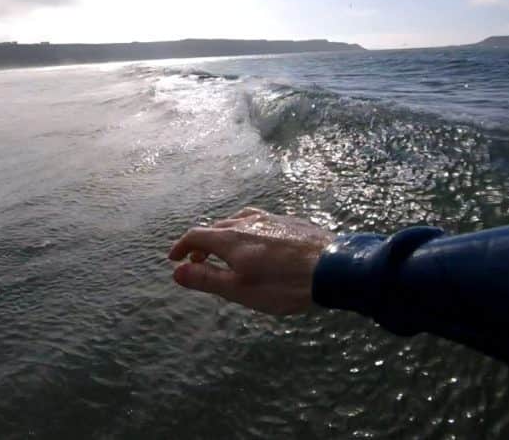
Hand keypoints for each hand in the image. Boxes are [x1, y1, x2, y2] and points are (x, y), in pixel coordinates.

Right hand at [168, 207, 335, 314]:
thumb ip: (206, 279)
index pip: (195, 235)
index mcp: (230, 238)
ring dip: (225, 235)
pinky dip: (247, 232)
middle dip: (203, 244)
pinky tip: (259, 245)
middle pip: (215, 227)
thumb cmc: (284, 284)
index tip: (174, 259)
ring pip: (238, 221)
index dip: (181, 247)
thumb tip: (176, 272)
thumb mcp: (239, 290)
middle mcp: (246, 221)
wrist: (334, 267)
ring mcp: (270, 218)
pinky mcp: (290, 221)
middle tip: (200, 262)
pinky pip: (259, 221)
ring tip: (228, 252)